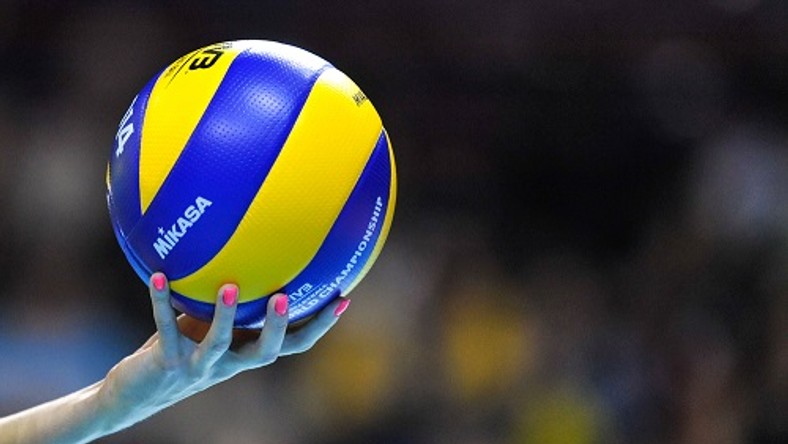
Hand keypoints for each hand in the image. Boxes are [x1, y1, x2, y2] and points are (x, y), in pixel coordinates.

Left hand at [96, 273, 347, 429]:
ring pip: (219, 344)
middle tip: (285, 296)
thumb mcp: (210, 323)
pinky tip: (158, 275)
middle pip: (265, 352)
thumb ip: (230, 299)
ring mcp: (201, 366)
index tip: (343, 298)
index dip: (320, 326)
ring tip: (230, 286)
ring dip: (226, 315)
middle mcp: (230, 364)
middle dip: (277, 326)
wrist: (140, 390)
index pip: (293, 343)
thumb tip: (248, 248)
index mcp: (247, 352)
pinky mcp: (168, 363)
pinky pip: (166, 327)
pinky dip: (161, 301)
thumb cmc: (182, 347)